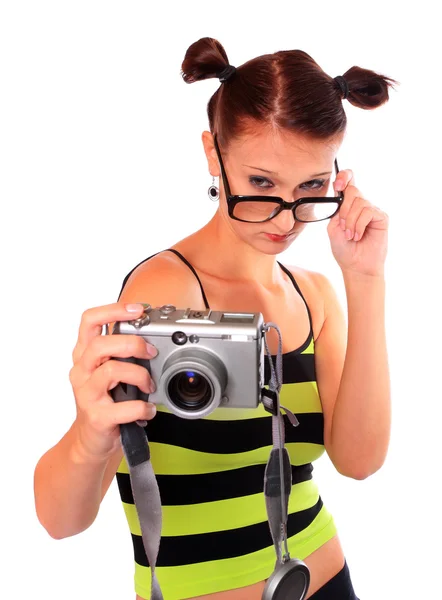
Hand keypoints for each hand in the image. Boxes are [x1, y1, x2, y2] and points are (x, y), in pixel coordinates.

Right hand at [69, 302, 157, 460]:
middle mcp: (81, 371)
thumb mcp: (109, 371)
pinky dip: (143, 407)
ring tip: (149, 386)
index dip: (114, 310)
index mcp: (84, 355)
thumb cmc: (104, 401)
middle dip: (132, 344)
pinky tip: (148, 409)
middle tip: (151, 352)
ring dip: (139, 375)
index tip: (138, 309)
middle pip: (101, 344)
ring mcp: (87, 394)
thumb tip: (153, 337)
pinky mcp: (97, 417)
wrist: (91, 441)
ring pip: (112, 370)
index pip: (89, 321)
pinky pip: (126, 406)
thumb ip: (123, 353)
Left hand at [327, 169, 388, 277]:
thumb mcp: (333, 227)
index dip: (344, 177)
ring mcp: (372, 210)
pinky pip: (368, 212)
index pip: (349, 181)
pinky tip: (358, 235)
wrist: (355, 266)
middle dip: (344, 210)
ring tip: (350, 236)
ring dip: (351, 221)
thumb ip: (337, 211)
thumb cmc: (344, 249)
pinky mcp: (381, 217)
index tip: (337, 185)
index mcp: (348, 205)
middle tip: (343, 227)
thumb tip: (342, 197)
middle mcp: (361, 205)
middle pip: (353, 191)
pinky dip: (359, 224)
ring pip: (360, 203)